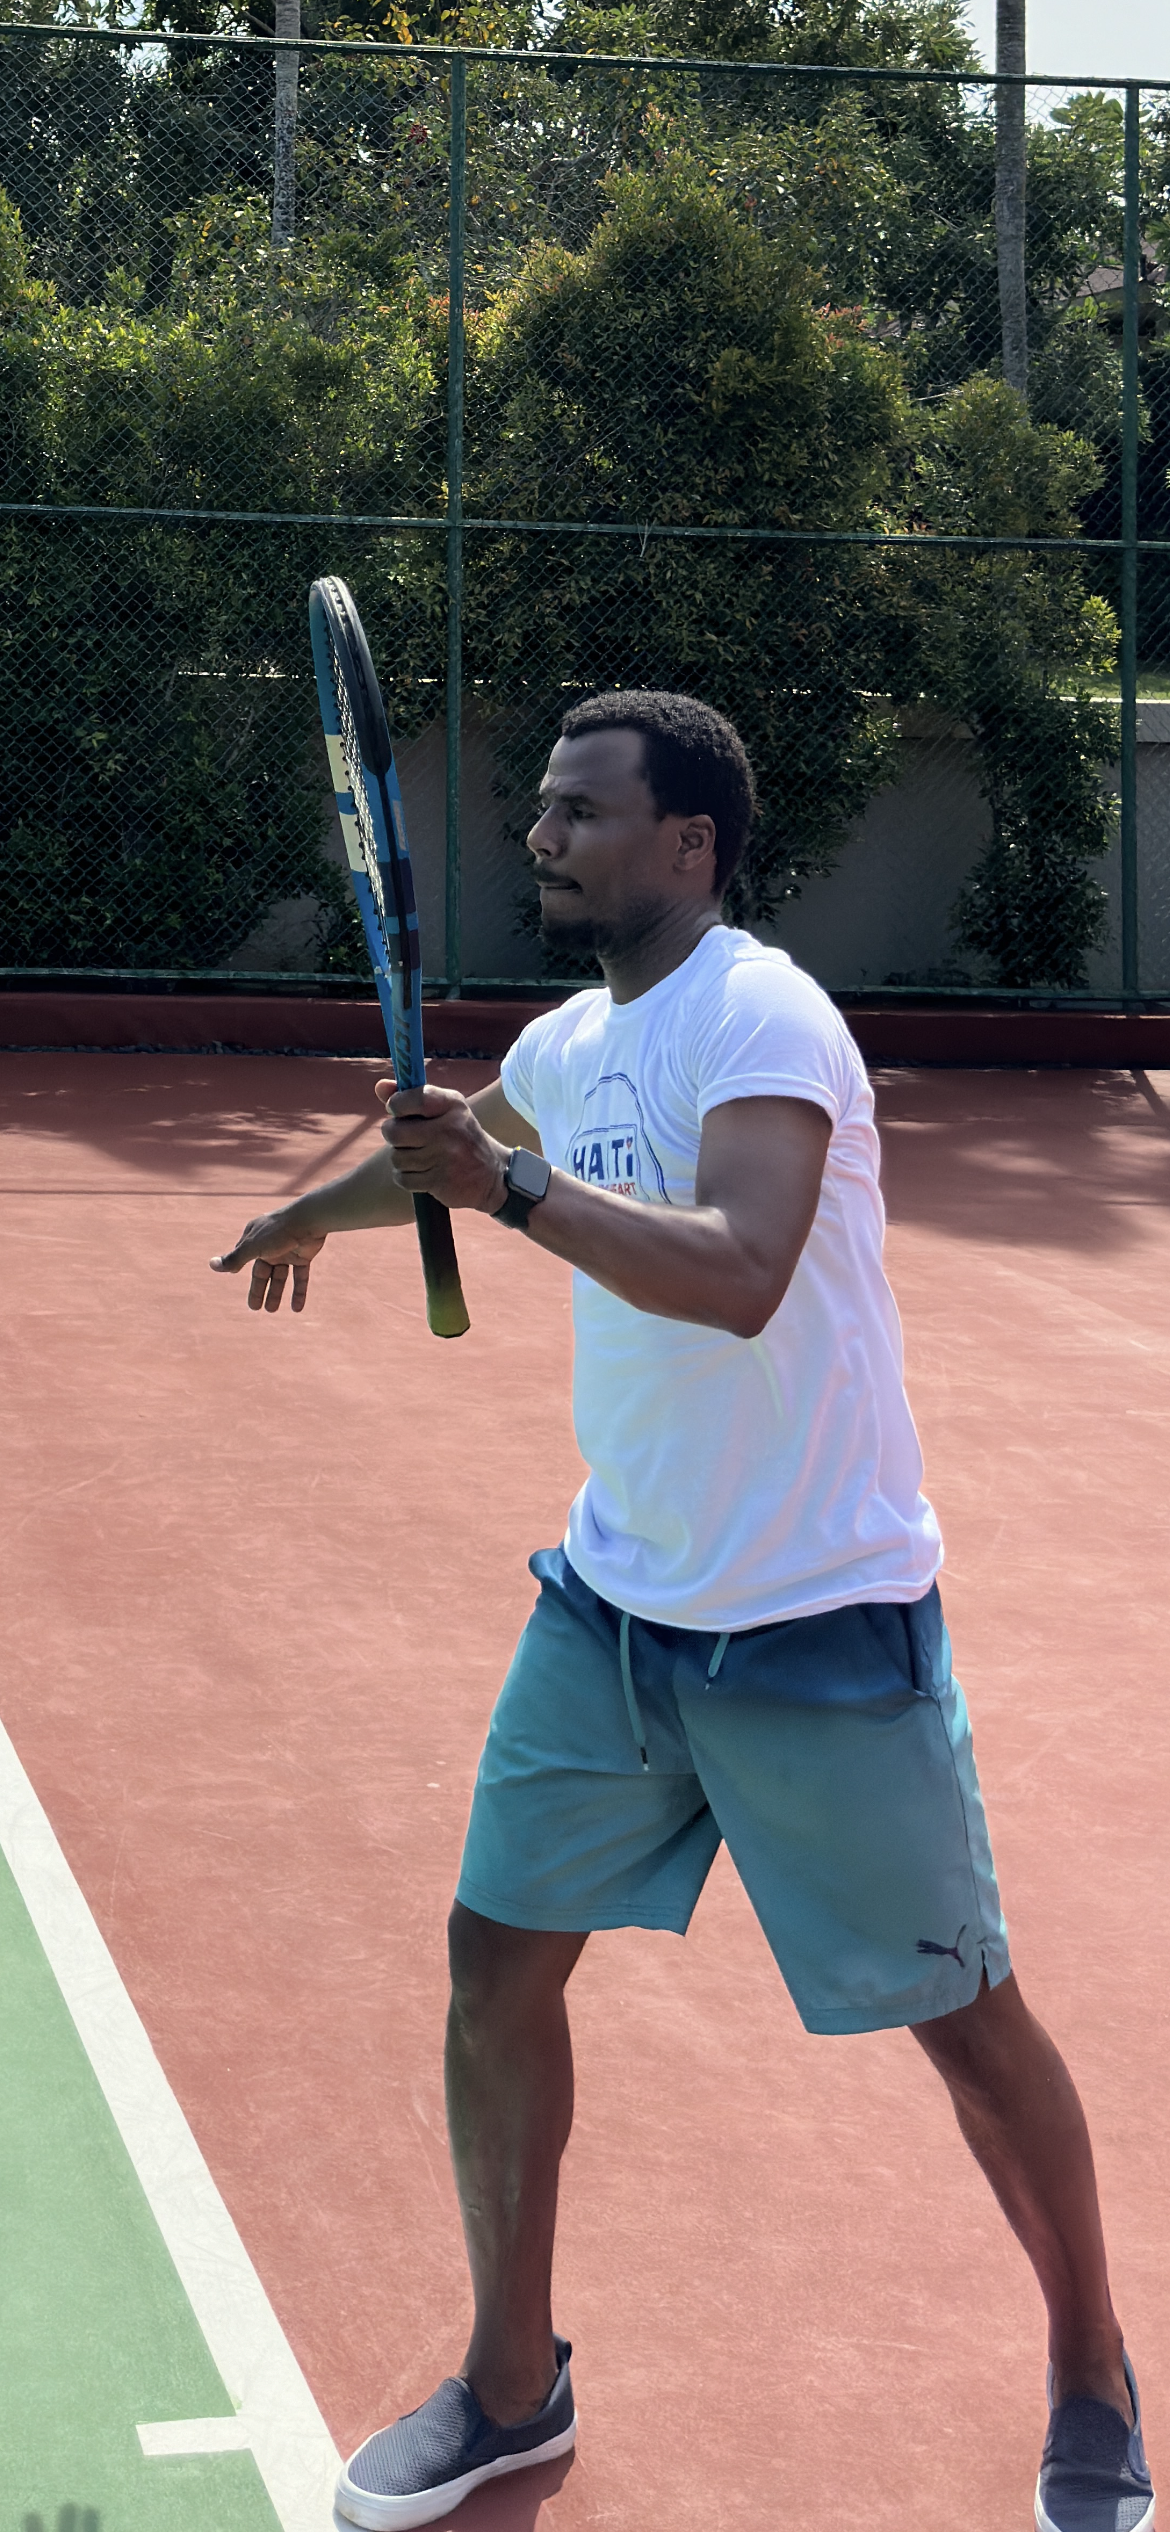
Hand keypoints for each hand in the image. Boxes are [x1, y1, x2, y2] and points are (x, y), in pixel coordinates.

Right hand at [209, 1213, 326, 1311]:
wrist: (308, 1220)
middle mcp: (270, 1245)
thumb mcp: (252, 1247)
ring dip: (276, 1293)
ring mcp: (287, 1251)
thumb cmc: (277, 1231)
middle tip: (254, 1308)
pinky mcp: (303, 1256)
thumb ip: (234, 1258)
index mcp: (255, 1238)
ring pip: (280, 1276)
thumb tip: (212, 1264)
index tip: (234, 1274)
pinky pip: (300, 1277)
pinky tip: (297, 1308)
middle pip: (262, 1272)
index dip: (239, 1266)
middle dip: (259, 1290)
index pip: (244, 1256)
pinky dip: (298, 1292)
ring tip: (272, 1310)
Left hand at [376, 1077, 507, 1211]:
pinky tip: (420, 1172)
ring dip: (401, 1158)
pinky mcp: (440, 1181)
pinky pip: (403, 1178)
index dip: (396, 1104)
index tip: (396, 1109)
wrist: (492, 1175)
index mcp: (452, 1105)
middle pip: (395, 1131)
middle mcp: (450, 1129)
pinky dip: (406, 1177)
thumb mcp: (444, 1110)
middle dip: (393, 1135)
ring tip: (417, 1156)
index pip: (414, 1098)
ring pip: (397, 1157)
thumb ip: (410, 1096)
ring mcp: (445, 1157)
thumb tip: (379, 1086)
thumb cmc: (459, 1137)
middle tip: (403, 1137)